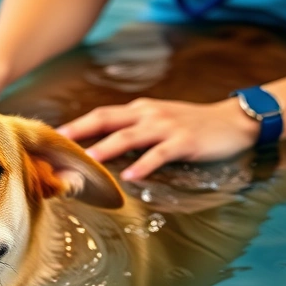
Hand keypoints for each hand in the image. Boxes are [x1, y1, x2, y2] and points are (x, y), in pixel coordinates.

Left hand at [56, 97, 259, 180]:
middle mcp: (147, 114)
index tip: (52, 138)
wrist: (234, 120)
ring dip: (106, 148)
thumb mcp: (157, 122)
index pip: (100, 115)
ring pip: (128, 136)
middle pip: (106, 120)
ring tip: (88, 161)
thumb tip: (101, 149)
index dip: (75, 125)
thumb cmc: (192, 125)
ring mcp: (165, 126)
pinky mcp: (184, 141)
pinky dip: (143, 164)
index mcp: (138, 110)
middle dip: (80, 132)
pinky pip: (159, 153)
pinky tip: (130, 176)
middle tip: (58, 146)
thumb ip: (132, 131)